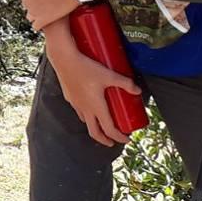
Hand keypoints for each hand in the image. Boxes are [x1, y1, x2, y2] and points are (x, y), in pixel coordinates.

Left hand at [11, 0, 80, 31]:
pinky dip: (40, 23)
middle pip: (27, 4)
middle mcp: (26, 2)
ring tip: (49, 5)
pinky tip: (48, 16)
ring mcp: (34, 12)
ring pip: (30, 15)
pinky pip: (36, 26)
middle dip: (35, 1)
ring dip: (37, 12)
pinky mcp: (44, 20)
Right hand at [45, 24, 133, 146]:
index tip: (126, 139)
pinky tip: (90, 105)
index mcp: (96, 107)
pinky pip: (79, 111)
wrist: (64, 59)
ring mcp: (76, 104)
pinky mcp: (70, 98)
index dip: (119, 137)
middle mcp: (85, 109)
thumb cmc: (85, 68)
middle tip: (112, 141)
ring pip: (86, 122)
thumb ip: (125, 82)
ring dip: (95, 127)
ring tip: (102, 123)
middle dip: (105, 140)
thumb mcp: (109, 75)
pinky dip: (86, 115)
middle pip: (94, 133)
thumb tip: (137, 90)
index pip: (109, 129)